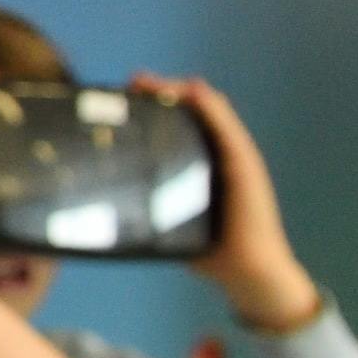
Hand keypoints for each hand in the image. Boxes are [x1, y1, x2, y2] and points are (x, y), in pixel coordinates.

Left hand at [136, 73, 320, 330]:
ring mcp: (237, 158)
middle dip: (164, 92)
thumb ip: (150, 212)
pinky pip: (228, 131)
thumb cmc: (212, 253)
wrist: (249, 274)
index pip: (183, 122)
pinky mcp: (246, 167)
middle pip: (195, 110)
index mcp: (205, 164)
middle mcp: (223, 155)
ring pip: (211, 111)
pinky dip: (211, 109)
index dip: (157, 104)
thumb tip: (107, 212)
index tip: (126, 95)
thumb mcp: (173, 224)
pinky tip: (194, 93)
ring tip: (152, 82)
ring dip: (181, 92)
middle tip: (133, 83)